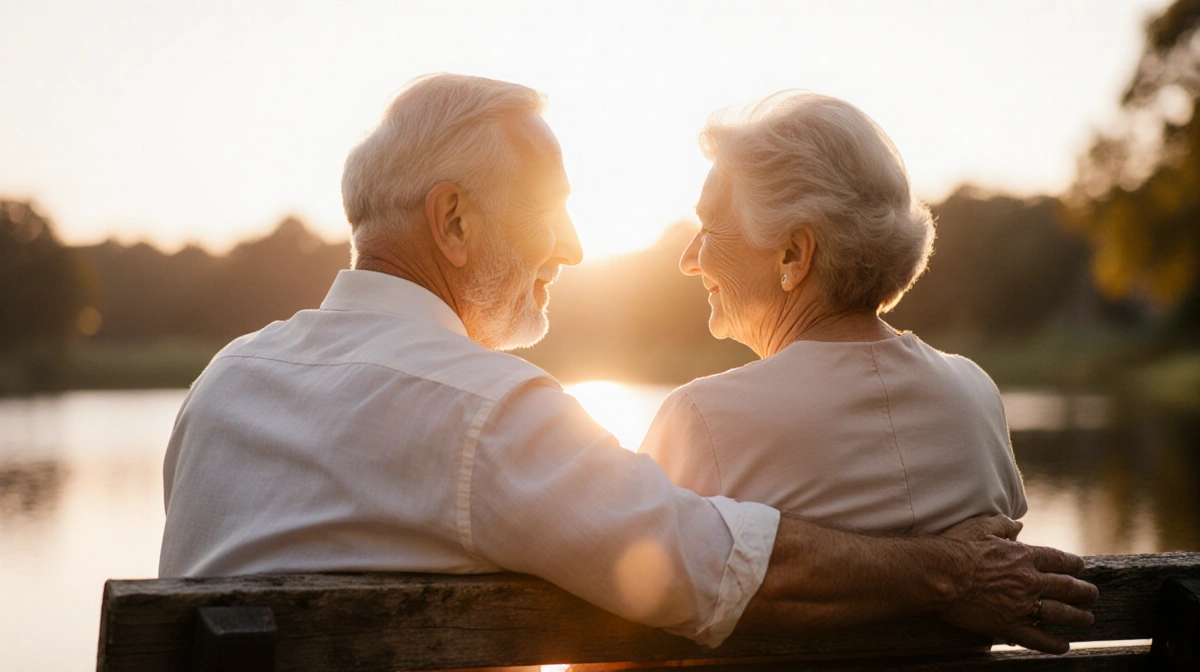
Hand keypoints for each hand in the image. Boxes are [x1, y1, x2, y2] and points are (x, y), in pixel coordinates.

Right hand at [937, 516, 1098, 654]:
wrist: (939, 573)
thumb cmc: (955, 546)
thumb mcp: (981, 525)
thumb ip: (1003, 525)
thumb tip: (1018, 525)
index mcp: (1024, 556)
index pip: (1059, 560)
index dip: (1074, 564)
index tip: (1081, 567)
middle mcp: (1029, 581)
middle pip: (1067, 587)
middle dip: (1084, 592)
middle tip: (1093, 595)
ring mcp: (1021, 605)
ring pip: (1059, 613)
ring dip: (1077, 617)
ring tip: (1088, 619)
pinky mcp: (1009, 625)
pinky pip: (1038, 639)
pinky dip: (1053, 644)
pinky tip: (1063, 646)